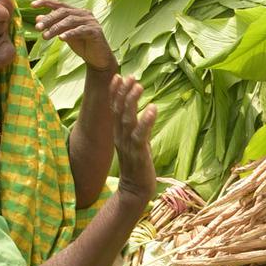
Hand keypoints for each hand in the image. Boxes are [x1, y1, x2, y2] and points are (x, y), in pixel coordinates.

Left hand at [32, 0, 116, 70]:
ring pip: (70, 21)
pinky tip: (61, 38)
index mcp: (76, 12)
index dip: (46, 2)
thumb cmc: (81, 44)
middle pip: (63, 12)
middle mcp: (84, 13)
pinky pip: (80, 30)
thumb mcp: (64, 34)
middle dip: (49, 19)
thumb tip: (38, 17)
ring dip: (55, 28)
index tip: (32, 5)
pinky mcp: (95, 31)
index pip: (59, 4)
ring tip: (45, 36)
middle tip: (37, 27)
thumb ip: (54, 25)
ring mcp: (91, 21)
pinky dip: (70, 33)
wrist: (97, 58)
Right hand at [111, 75, 158, 201]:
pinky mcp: (138, 153)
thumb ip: (133, 124)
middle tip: (131, 77)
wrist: (135, 189)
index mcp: (118, 132)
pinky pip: (140, 135)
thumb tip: (137, 109)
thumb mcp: (133, 140)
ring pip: (127, 120)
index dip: (115, 92)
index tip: (119, 76)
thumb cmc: (136, 162)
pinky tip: (152, 109)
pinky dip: (145, 121)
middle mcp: (120, 136)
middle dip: (123, 92)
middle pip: (118, 110)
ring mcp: (128, 144)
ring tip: (139, 87)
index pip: (113, 108)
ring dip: (132, 102)